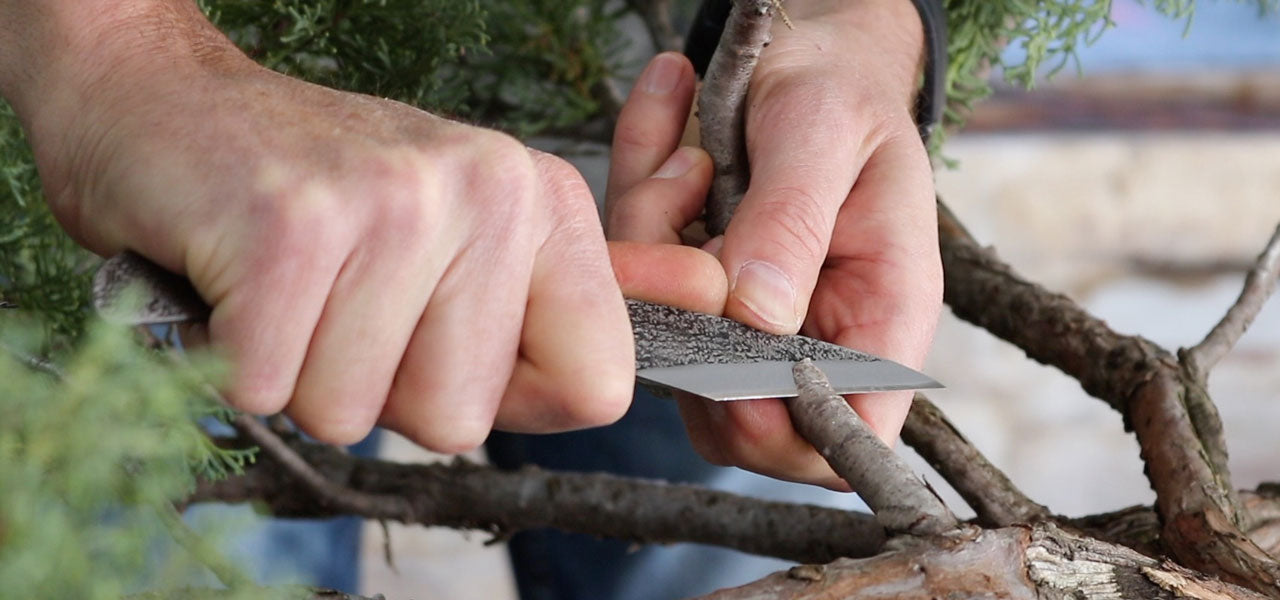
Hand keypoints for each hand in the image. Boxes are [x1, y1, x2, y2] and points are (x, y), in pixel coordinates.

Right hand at [13, 3, 644, 451]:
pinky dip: (237, 363)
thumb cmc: (318, 203)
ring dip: (308, 375)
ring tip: (297, 291)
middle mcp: (488, 191)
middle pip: (464, 418)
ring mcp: (394, 204)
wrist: (169, 110)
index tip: (446, 347)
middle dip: (387, 391)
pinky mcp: (292, 228)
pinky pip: (274, 391)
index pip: (599, 382)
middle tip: (345, 305)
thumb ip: (558, 310)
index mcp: (543, 203)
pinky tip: (241, 288)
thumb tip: (707, 305)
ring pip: (362, 412)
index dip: (514, 399)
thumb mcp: (458, 245)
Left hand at [607, 0, 941, 490]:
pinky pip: (640, 292)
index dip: (779, 430)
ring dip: (651, 245)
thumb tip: (755, 318)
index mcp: (881, 314)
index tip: (719, 356)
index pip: (845, 436)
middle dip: (683, 320)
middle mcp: (816, 336)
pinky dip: (637, 208)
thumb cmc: (839, 90)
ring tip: (688, 153)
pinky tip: (667, 124)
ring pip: (672, 354)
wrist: (811, 55)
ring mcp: (749, 325)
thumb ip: (792, 224)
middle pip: (736, 418)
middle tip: (684, 193)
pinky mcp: (697, 297)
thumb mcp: (825, 132)